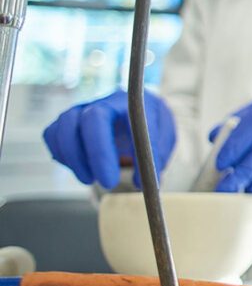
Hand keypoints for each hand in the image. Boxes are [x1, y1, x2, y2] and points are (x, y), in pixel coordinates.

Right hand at [42, 89, 176, 189]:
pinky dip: (62, 154)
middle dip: (94, 155)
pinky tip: (80, 168)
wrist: (142, 116)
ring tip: (90, 179)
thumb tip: (142, 183)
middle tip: (107, 182)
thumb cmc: (152, 126)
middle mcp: (103, 102)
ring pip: (63, 127)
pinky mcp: (68, 122)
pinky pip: (53, 135)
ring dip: (73, 158)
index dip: (111, 151)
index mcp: (130, 102)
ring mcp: (82, 110)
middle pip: (86, 119)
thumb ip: (156, 156)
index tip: (117, 179)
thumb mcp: (164, 139)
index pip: (118, 119)